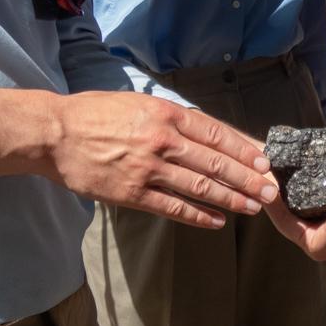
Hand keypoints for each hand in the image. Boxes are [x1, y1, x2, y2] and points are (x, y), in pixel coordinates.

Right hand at [53, 92, 277, 228]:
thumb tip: (207, 131)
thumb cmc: (96, 113)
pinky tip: (217, 222)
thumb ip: (172, 117)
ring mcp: (148, 169)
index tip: (265, 161)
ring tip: (252, 207)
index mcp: (166, 115)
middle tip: (271, 191)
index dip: (244, 150)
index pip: (217, 134)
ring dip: (230, 199)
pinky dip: (198, 216)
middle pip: (216, 162)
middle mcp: (162, 141)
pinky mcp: (132, 193)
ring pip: (200, 187)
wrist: (55, 134)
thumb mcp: (139, 103)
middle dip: (248, 178)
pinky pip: (173, 208)